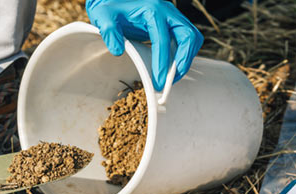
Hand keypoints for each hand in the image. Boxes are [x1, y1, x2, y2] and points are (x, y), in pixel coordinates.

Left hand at [86, 0, 203, 90]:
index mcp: (152, 10)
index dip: (162, 64)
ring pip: (192, 38)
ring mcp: (172, 17)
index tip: (159, 83)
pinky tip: (171, 67)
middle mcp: (167, 12)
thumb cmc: (110, 7)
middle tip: (171, 80)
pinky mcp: (173, 24)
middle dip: (182, 61)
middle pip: (188, 36)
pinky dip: (183, 54)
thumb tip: (117, 50)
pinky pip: (187, 39)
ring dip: (185, 59)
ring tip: (172, 77)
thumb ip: (109, 31)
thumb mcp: (104, 16)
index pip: (163, 40)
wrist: (115, 0)